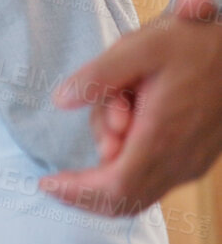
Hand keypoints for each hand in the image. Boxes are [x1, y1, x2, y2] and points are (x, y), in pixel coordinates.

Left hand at [42, 0, 221, 215]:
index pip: (116, 188)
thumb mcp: (141, 47)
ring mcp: (191, 163)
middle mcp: (180, 160)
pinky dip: (126, 169)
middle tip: (54, 181)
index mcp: (163, 137)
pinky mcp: (196, 158)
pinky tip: (120, 125)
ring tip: (112, 110)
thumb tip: (60, 101)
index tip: (47, 183)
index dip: (78, 192)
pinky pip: (155, 180)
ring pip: (140, 192)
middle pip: (125, 200)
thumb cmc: (192, 43)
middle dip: (85, 193)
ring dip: (107, 172)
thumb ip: (98, 76)